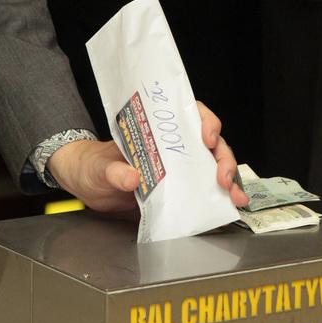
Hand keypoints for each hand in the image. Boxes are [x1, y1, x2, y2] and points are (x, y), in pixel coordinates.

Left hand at [47, 101, 248, 212]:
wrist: (86, 188)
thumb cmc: (92, 166)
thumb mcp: (96, 168)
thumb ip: (111, 171)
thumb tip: (130, 177)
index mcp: (156, 131)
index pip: (190, 115)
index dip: (205, 122)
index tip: (207, 138)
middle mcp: (173, 148)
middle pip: (211, 144)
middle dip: (224, 159)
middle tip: (224, 178)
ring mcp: (179, 170)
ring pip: (213, 168)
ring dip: (228, 181)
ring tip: (235, 197)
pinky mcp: (178, 192)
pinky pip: (203, 192)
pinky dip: (218, 199)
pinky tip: (228, 207)